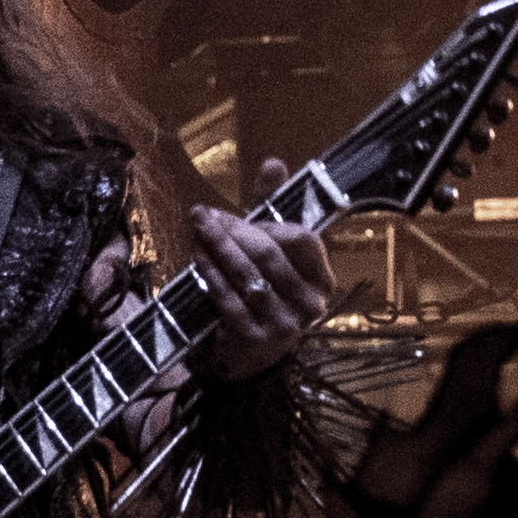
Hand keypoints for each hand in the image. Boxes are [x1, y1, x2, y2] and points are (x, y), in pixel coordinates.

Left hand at [189, 158, 335, 379]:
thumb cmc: (261, 292)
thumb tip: (274, 162)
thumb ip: (272, 208)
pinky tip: (195, 256)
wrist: (247, 356)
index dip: (269, 221)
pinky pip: (228, 297)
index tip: (237, 213)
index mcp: (321, 280)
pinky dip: (210, 273)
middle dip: (233, 230)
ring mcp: (283, 325)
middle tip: (202, 214)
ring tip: (197, 228)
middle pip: (269, 254)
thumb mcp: (269, 251)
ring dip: (218, 248)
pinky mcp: (254, 339)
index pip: (303, 239)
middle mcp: (309, 304)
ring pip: (248, 275)